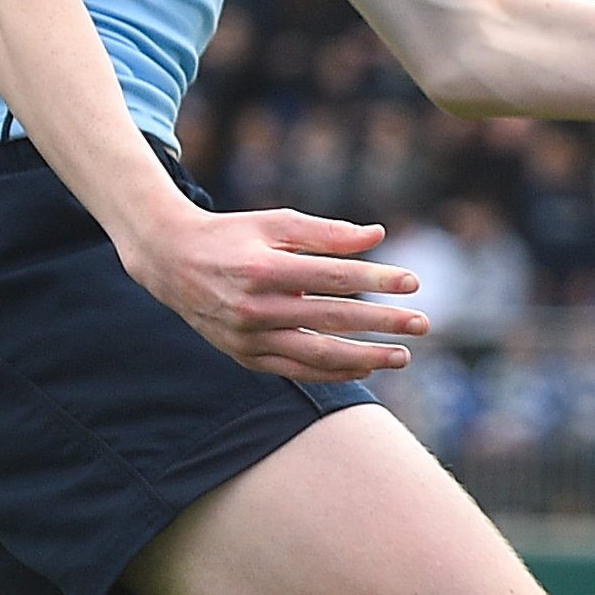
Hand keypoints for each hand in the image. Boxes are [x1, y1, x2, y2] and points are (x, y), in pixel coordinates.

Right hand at [115, 197, 431, 381]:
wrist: (171, 261)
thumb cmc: (233, 235)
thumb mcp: (276, 222)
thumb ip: (327, 232)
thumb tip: (377, 236)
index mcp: (265, 269)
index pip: (335, 277)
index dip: (377, 280)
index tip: (413, 282)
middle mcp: (256, 308)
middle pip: (333, 319)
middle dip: (383, 323)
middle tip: (423, 324)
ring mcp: (248, 338)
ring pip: (316, 355)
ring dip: (365, 358)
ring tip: (402, 355)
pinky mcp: (244, 356)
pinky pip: (296, 370)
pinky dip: (332, 372)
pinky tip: (365, 368)